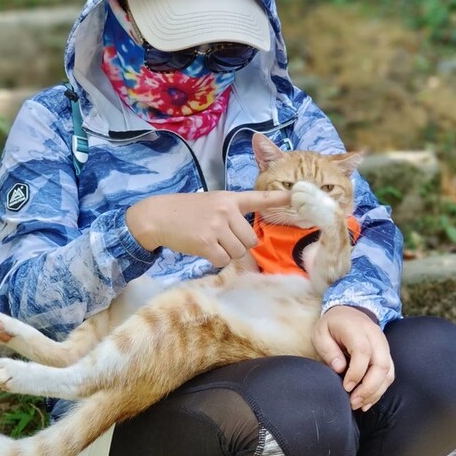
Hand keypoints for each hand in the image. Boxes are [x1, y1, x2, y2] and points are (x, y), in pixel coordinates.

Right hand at [126, 189, 290, 267]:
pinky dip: (215, 260)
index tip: (297, 194)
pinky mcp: (206, 242)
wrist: (158, 216)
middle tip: (221, 239)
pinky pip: (223, 260)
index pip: (259, 198)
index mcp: (229, 199)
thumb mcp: (211, 204)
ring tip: (211, 242)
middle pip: (250, 240)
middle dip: (239, 245)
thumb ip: (230, 215)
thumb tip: (247, 242)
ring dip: (227, 253)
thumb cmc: (185, 212)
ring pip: (238, 252)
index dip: (279, 198)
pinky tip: (204, 249)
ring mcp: (216, 226)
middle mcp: (225, 211)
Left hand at [312, 305, 394, 410]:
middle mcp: (375, 337)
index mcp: (357, 329)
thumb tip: (339, 369)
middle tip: (353, 402)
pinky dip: (380, 390)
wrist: (349, 313)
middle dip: (368, 388)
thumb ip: (328, 350)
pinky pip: (389, 375)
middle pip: (381, 364)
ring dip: (375, 392)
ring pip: (388, 373)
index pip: (363, 351)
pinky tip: (367, 402)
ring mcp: (384, 347)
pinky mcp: (386, 356)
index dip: (356, 372)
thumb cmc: (332, 326)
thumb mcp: (321, 333)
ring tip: (358, 405)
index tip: (346, 387)